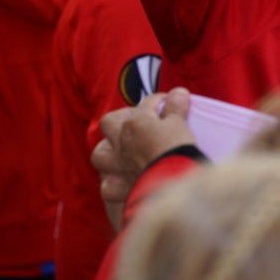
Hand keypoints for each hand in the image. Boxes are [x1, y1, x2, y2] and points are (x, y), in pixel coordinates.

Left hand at [92, 89, 196, 229]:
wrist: (173, 184)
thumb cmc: (177, 148)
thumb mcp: (180, 123)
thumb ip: (176, 107)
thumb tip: (178, 92)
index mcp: (135, 122)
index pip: (147, 103)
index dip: (161, 101)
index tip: (172, 103)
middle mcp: (121, 141)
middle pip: (109, 122)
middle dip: (121, 120)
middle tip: (139, 123)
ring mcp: (118, 165)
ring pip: (99, 154)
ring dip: (109, 152)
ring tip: (122, 152)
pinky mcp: (121, 188)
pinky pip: (108, 187)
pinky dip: (114, 184)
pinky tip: (124, 181)